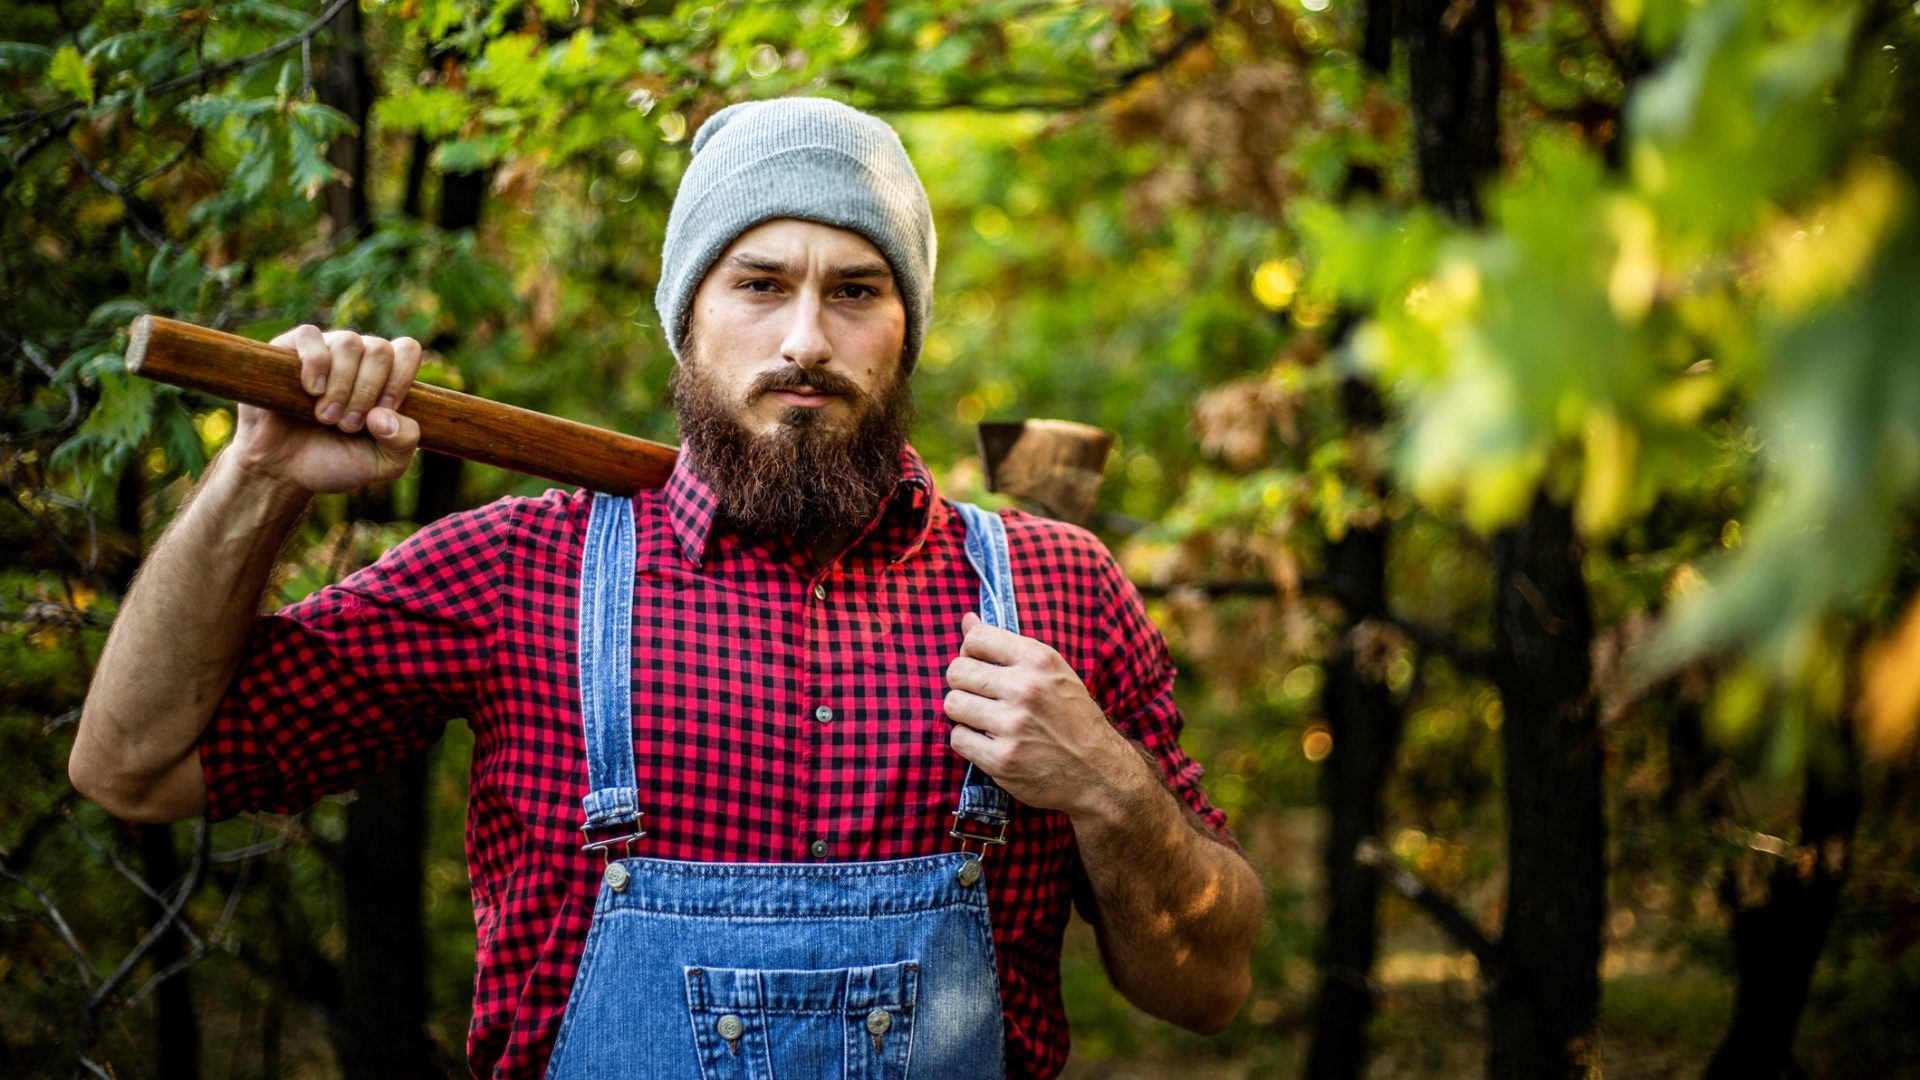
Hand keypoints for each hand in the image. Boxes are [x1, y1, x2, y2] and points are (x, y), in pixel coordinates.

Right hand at [226, 325, 422, 494]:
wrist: (284, 470)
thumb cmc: (336, 461)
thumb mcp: (384, 463)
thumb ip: (404, 442)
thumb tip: (384, 415)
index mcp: (385, 376)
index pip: (407, 350)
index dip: (398, 382)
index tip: (379, 415)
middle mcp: (357, 358)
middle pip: (380, 349)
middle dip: (366, 393)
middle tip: (348, 425)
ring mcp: (323, 351)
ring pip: (348, 343)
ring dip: (341, 387)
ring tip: (326, 417)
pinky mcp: (287, 350)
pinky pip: (309, 335)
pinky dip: (315, 364)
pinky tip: (312, 391)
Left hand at [943, 611, 1141, 819]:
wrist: (1098, 771)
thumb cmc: (1071, 717)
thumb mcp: (1051, 672)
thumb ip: (1007, 646)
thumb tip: (966, 619)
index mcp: (1039, 660)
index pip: (976, 638)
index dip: (970, 652)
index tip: (981, 666)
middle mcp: (1026, 688)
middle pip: (957, 671)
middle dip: (963, 684)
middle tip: (980, 698)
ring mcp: (1013, 725)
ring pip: (953, 704)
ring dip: (964, 714)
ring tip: (984, 721)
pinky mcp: (1002, 759)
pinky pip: (958, 738)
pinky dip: (968, 742)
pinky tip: (988, 742)